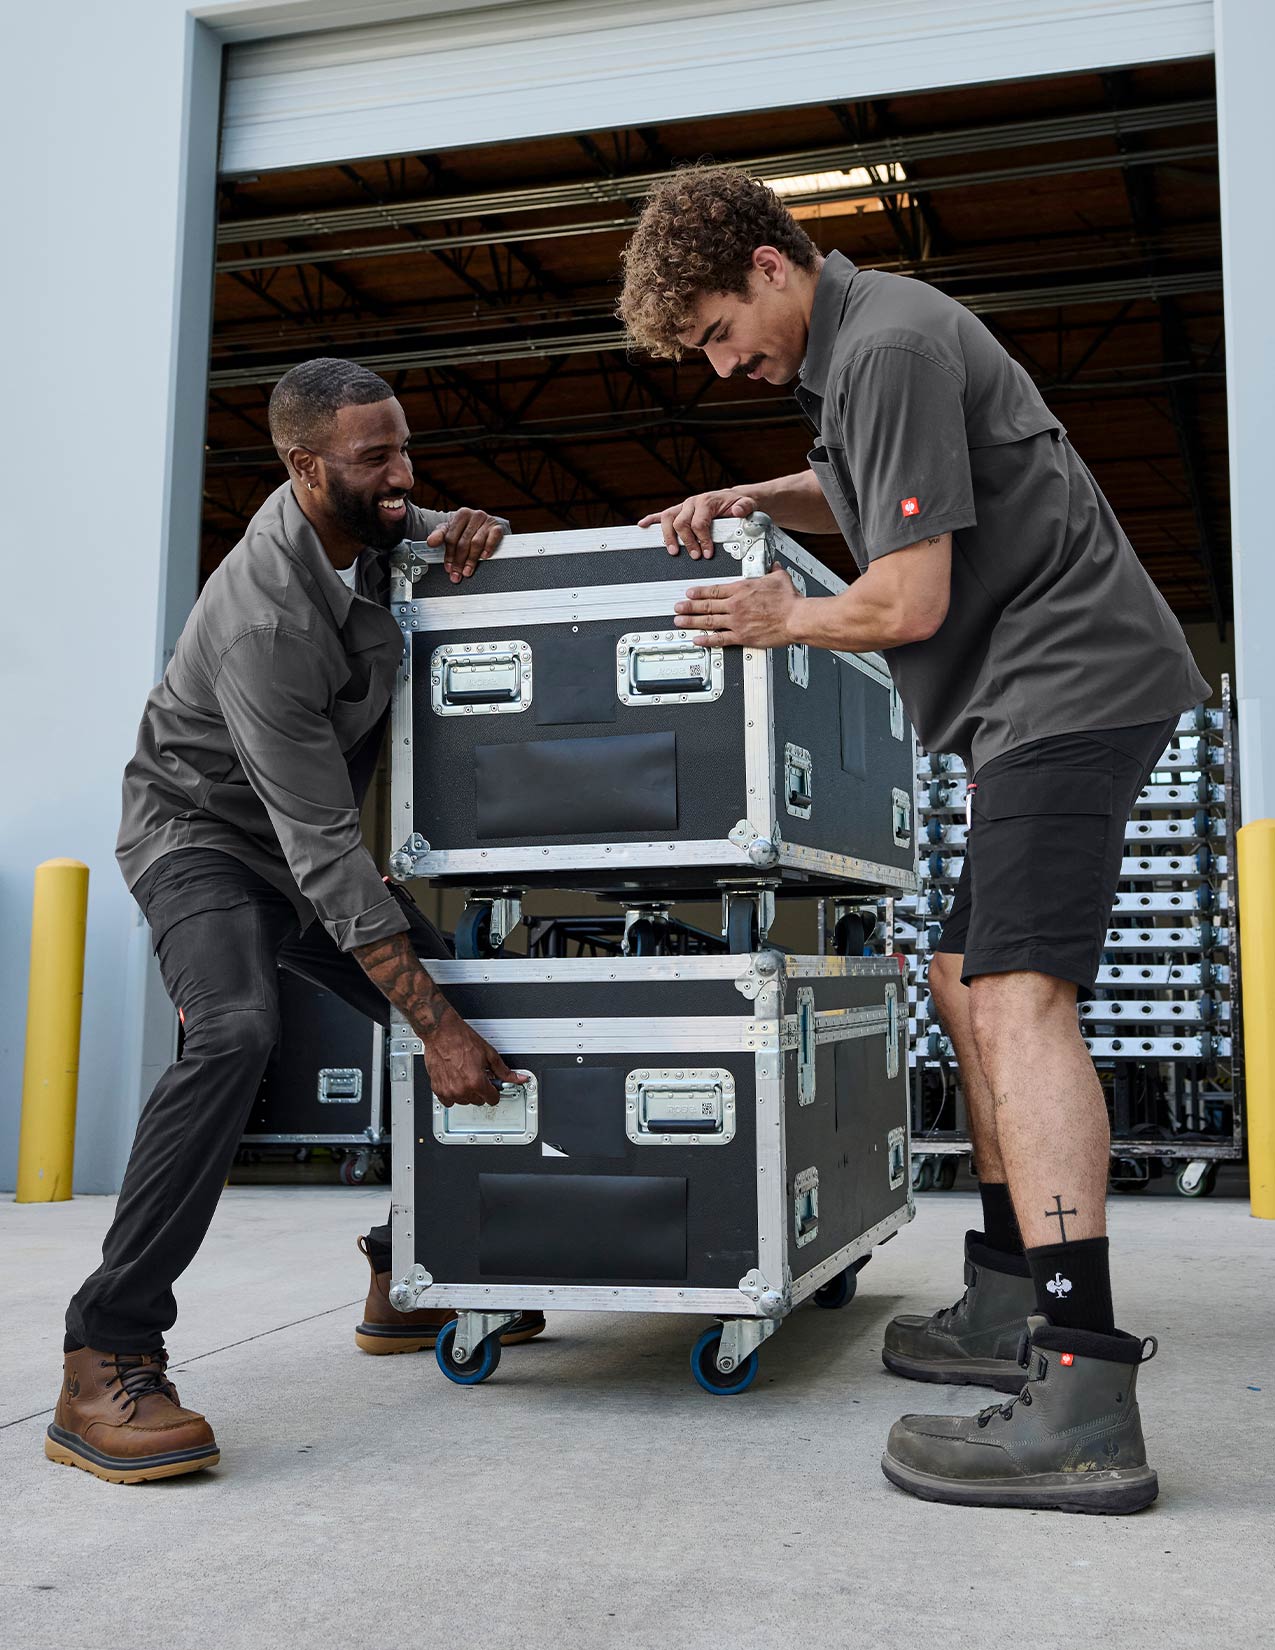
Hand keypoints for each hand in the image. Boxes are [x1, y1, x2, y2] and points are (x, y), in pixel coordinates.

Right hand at [418, 1006, 527, 1106]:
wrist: (441, 1032)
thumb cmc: (462, 1039)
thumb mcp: (489, 1054)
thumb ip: (505, 1071)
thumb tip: (518, 1078)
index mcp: (476, 1081)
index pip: (492, 1099)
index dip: (494, 1090)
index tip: (492, 1085)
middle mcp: (462, 1089)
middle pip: (479, 1101)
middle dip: (481, 1090)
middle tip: (478, 1075)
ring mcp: (449, 1091)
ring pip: (464, 1102)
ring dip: (467, 1092)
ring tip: (466, 1075)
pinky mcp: (437, 1089)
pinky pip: (448, 1101)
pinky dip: (452, 1094)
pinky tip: (455, 1081)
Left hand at [427, 508, 505, 583]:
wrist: (488, 524)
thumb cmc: (469, 529)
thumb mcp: (452, 530)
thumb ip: (440, 536)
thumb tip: (430, 542)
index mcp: (461, 515)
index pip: (452, 537)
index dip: (448, 555)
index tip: (448, 568)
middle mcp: (474, 515)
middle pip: (463, 542)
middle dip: (459, 561)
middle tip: (457, 574)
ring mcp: (487, 521)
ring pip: (476, 543)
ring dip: (471, 560)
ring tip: (467, 571)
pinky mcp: (498, 527)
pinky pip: (493, 539)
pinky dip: (488, 548)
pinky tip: (484, 557)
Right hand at [638, 490, 757, 558]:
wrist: (734, 498)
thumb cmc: (738, 504)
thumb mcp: (747, 504)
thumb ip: (744, 507)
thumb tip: (737, 511)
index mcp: (706, 502)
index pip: (699, 522)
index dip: (702, 539)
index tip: (708, 553)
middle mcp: (692, 503)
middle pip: (681, 523)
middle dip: (687, 542)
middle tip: (695, 556)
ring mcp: (684, 507)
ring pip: (668, 519)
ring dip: (668, 537)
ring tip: (673, 552)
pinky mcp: (679, 511)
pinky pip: (661, 514)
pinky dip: (651, 519)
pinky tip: (642, 525)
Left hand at [674, 566, 801, 648]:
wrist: (796, 618)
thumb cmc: (789, 600)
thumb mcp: (779, 578)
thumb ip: (773, 570)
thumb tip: (773, 565)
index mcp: (742, 589)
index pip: (714, 589)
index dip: (699, 592)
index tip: (689, 593)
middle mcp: (735, 605)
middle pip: (706, 605)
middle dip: (689, 607)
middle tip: (677, 608)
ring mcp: (737, 622)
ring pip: (708, 621)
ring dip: (692, 621)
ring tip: (680, 622)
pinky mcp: (742, 636)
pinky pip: (720, 639)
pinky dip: (707, 640)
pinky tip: (697, 640)